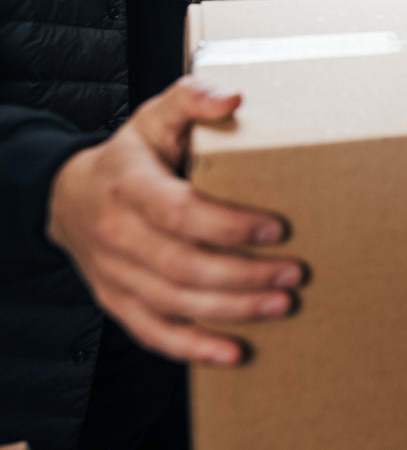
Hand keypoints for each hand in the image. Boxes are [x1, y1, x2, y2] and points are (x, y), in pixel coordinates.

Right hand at [46, 77, 303, 365]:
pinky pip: (153, 332)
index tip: (277, 228)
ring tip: (281, 305)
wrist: (68, 196)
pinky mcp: (117, 301)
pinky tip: (233, 353)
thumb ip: (192, 100)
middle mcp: (116, 234)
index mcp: (129, 186)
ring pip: (173, 302)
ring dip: (231, 311)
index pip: (180, 212)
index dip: (229, 225)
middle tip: (294, 273)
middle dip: (243, 274)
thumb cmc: (130, 156)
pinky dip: (193, 347)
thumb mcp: (155, 117)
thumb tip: (233, 96)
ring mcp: (114, 273)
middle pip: (183, 265)